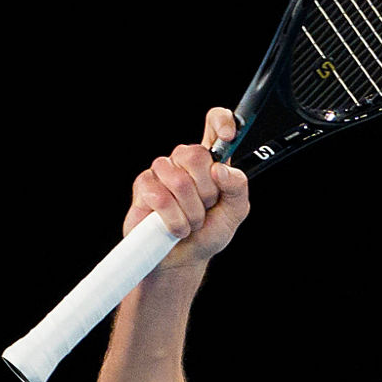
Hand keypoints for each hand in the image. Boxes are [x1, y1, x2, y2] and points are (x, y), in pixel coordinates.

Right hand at [124, 108, 249, 268]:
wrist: (183, 259)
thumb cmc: (208, 233)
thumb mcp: (234, 212)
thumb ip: (237, 188)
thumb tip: (221, 170)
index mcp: (211, 162)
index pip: (214, 124)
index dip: (222, 121)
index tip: (228, 136)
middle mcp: (185, 162)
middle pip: (196, 154)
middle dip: (207, 190)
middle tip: (206, 208)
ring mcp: (162, 172)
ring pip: (179, 180)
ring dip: (192, 210)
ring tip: (191, 221)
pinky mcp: (144, 187)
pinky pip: (161, 198)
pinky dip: (175, 220)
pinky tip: (176, 228)